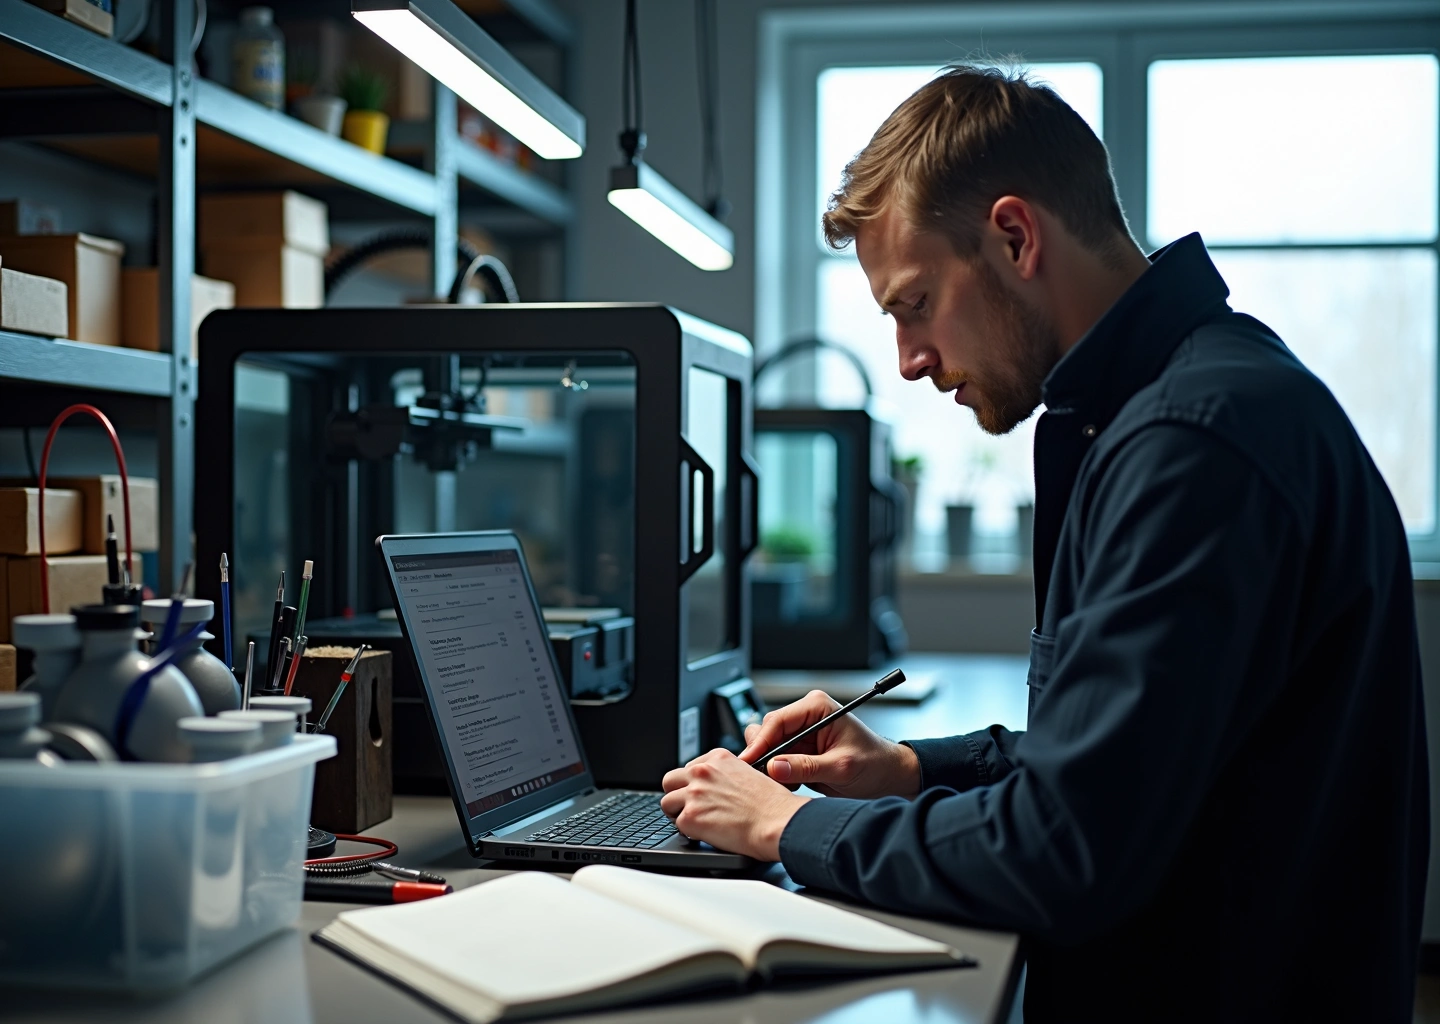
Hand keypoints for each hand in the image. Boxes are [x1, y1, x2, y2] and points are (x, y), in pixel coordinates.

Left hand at [660, 749, 809, 860]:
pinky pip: (677, 825)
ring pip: (667, 802)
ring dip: (679, 814)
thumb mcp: (749, 773)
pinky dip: (689, 832)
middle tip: (689, 808)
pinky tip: (704, 834)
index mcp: (717, 758)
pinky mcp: (690, 817)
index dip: (692, 784)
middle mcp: (702, 772)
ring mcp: (694, 793)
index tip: (699, 794)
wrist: (776, 821)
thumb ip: (726, 776)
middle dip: (677, 794)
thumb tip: (716, 788)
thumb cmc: (772, 804)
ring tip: (696, 823)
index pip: (689, 768)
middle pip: (670, 780)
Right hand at [739, 690, 920, 799]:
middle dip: (763, 755)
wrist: (887, 776)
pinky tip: (788, 784)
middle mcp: (806, 716)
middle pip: (767, 731)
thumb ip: (808, 767)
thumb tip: (776, 767)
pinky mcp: (799, 750)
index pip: (777, 721)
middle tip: (762, 777)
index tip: (749, 761)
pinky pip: (776, 759)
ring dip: (769, 765)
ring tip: (782, 783)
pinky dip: (776, 773)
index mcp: (817, 707)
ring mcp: (801, 734)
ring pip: (768, 745)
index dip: (760, 742)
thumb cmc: (875, 763)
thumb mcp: (842, 767)